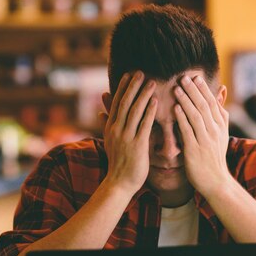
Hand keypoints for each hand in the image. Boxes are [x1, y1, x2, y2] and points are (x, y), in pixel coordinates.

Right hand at [101, 71, 157, 193]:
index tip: (129, 74)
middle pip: (124, 102)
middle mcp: (116, 129)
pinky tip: (155, 101)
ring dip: (143, 95)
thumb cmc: (118, 163)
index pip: (116, 102)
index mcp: (110, 127)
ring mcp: (126, 137)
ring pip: (134, 111)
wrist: (119, 183)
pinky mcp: (137, 145)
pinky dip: (149, 112)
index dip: (123, 87)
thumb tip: (100, 112)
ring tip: (151, 82)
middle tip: (141, 71)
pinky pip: (144, 125)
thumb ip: (106, 125)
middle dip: (133, 86)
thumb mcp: (109, 142)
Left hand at [173, 75, 230, 196]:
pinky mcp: (195, 149)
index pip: (212, 102)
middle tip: (183, 77)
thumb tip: (222, 90)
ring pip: (196, 115)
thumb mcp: (221, 134)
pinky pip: (188, 130)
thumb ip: (219, 114)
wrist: (216, 181)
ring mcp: (206, 140)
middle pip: (204, 105)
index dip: (203, 89)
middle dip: (193, 90)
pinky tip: (175, 108)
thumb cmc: (214, 157)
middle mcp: (215, 130)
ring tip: (177, 88)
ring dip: (186, 100)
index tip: (194, 77)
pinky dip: (182, 118)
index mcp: (221, 125)